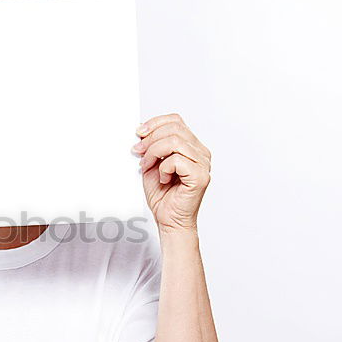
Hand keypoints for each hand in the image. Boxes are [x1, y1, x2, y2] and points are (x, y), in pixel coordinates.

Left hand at [131, 113, 211, 233]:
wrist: (169, 220)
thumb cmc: (162, 195)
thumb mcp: (151, 163)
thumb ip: (151, 146)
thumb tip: (141, 130)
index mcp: (192, 146)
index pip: (176, 121)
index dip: (155, 123)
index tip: (139, 133)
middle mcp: (201, 153)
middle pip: (175, 128)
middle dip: (150, 138)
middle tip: (138, 152)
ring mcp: (203, 164)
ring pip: (175, 141)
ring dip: (154, 152)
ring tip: (147, 166)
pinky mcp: (200, 176)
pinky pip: (177, 160)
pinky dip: (163, 168)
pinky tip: (163, 179)